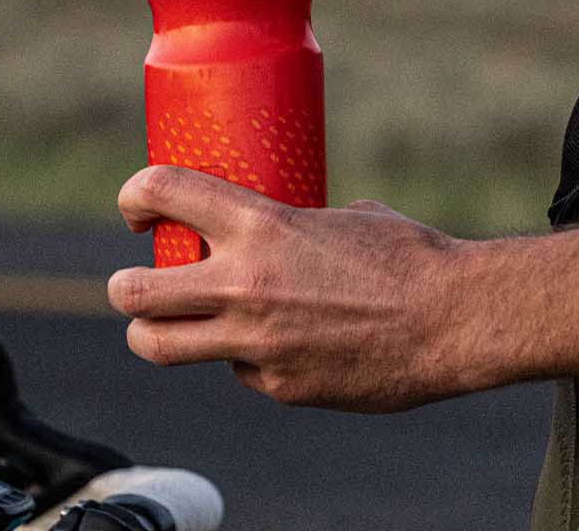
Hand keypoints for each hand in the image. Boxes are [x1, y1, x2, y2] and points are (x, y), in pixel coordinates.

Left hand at [106, 166, 477, 412]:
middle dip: (124, 287)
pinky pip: (239, 371)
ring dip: (154, 335)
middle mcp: (245, 285)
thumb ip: (296, 225)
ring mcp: (256, 342)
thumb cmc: (410, 256)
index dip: (135, 195)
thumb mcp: (343, 217)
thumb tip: (279, 229)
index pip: (164, 191)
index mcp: (260, 226)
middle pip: (134, 293)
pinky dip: (246, 359)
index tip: (137, 208)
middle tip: (133, 283)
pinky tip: (279, 346)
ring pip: (160, 347)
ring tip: (166, 326)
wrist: (454, 319)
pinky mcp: (278, 385)